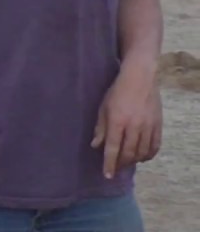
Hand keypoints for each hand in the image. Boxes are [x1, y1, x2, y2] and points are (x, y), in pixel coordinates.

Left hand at [92, 61, 162, 177]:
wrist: (139, 78)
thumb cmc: (117, 92)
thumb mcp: (103, 108)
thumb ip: (100, 128)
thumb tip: (95, 145)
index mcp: (117, 121)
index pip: (112, 148)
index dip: (109, 163)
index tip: (107, 175)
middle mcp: (134, 126)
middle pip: (128, 153)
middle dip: (121, 164)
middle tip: (115, 169)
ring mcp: (148, 126)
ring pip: (142, 152)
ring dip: (134, 161)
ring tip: (126, 163)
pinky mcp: (158, 125)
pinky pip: (155, 146)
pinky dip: (148, 155)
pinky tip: (142, 157)